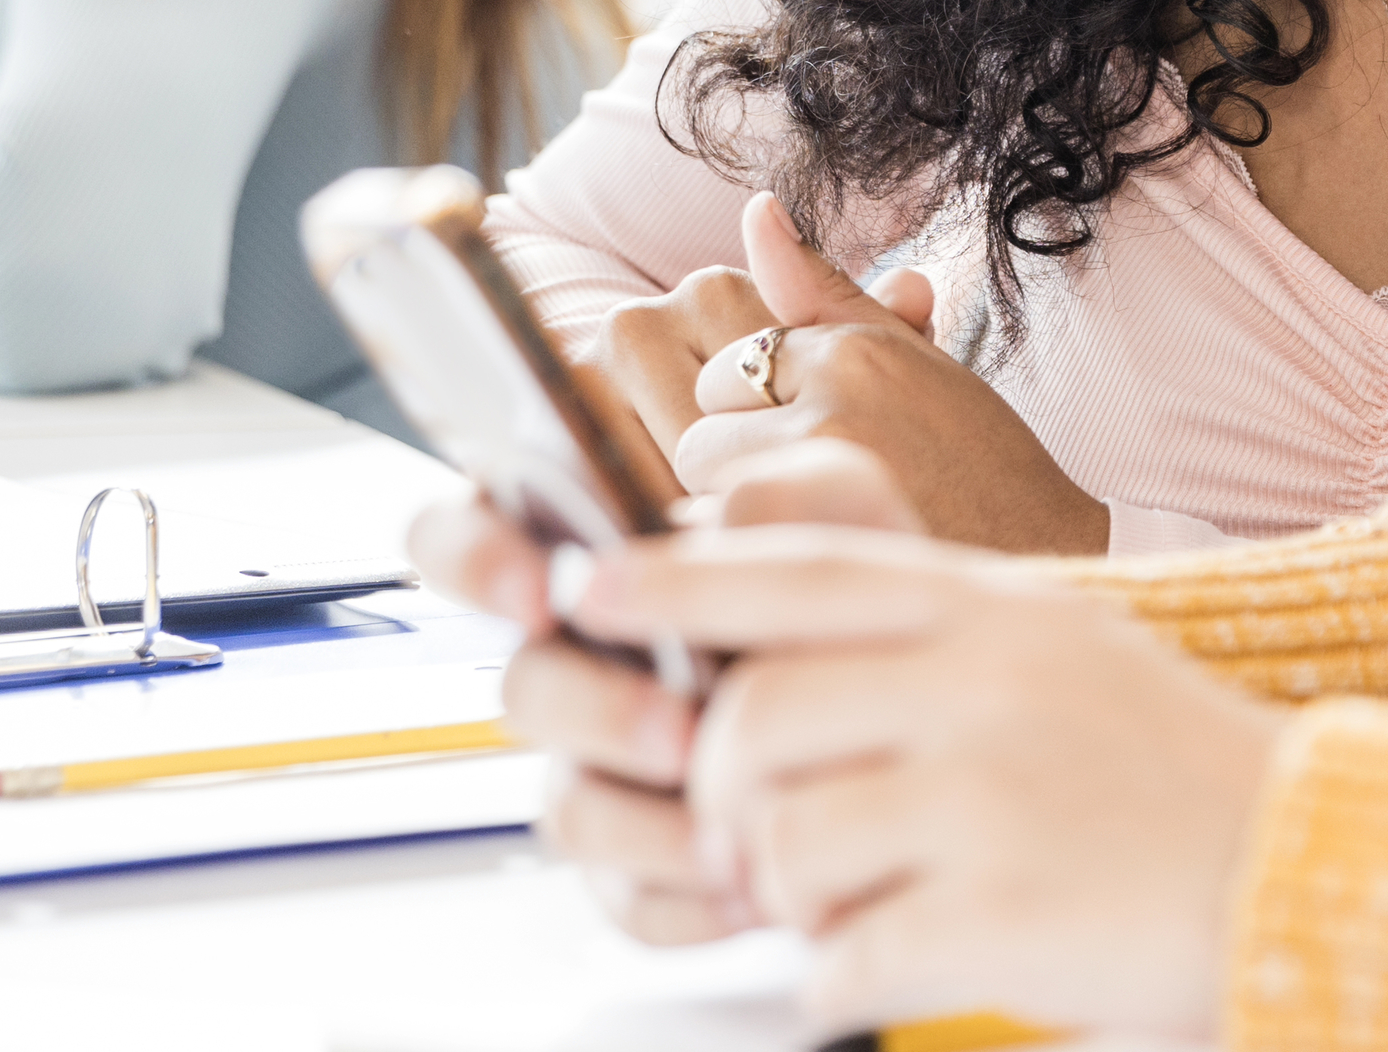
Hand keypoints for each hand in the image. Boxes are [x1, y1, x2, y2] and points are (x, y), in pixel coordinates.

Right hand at [415, 442, 935, 947]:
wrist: (926, 707)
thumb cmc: (859, 590)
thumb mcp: (845, 509)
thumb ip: (790, 485)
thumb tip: (727, 509)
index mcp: (594, 562)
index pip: (461, 539)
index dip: (470, 559)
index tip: (537, 590)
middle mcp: (578, 667)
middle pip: (519, 690)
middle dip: (595, 712)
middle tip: (679, 729)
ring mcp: (601, 771)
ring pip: (565, 807)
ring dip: (640, 822)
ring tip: (731, 827)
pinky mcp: (639, 864)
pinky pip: (626, 899)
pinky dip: (685, 901)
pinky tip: (749, 888)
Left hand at [585, 491, 1289, 1038]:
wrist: (1318, 866)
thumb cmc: (1177, 774)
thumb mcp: (1065, 652)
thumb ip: (932, 642)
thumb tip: (766, 669)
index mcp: (994, 609)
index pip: (795, 571)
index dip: (672, 580)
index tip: (582, 592)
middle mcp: (983, 684)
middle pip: (753, 716)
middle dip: (719, 800)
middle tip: (748, 849)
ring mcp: (989, 797)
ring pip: (779, 842)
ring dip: (788, 901)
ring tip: (855, 909)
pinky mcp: (997, 913)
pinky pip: (838, 958)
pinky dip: (842, 981)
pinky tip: (903, 966)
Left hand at [677, 194, 1108, 554]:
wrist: (1047, 564)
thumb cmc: (978, 468)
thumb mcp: (911, 362)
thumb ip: (822, 294)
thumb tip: (755, 208)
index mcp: (857, 345)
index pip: (730, 368)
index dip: (758, 419)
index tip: (810, 451)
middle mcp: (835, 389)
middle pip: (700, 427)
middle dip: (733, 468)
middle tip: (808, 500)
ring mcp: (821, 461)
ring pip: (701, 485)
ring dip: (729, 518)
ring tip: (809, 535)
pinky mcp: (808, 532)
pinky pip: (716, 538)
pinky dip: (739, 562)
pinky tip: (799, 575)